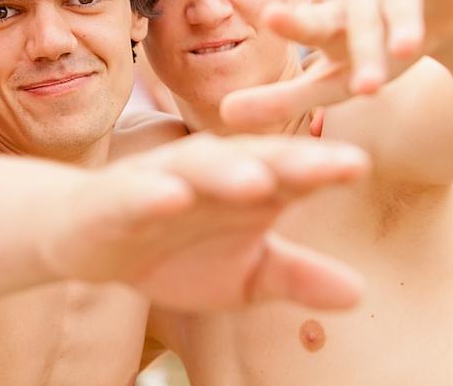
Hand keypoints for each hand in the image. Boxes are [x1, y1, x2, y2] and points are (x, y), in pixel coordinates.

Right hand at [47, 133, 368, 311]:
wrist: (92, 243)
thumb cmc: (175, 251)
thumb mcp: (243, 275)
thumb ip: (295, 276)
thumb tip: (360, 292)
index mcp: (245, 185)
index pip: (290, 172)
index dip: (323, 168)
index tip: (359, 167)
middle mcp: (207, 173)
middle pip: (254, 159)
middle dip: (293, 159)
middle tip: (334, 164)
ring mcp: (159, 180)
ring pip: (197, 168)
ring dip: (226, 171)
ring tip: (258, 182)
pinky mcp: (115, 199)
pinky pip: (134, 193)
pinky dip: (151, 193)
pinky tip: (171, 197)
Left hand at [222, 0, 452, 129]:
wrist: (437, 19)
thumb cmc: (374, 51)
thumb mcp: (334, 81)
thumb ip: (283, 99)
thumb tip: (225, 114)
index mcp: (333, 22)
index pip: (310, 25)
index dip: (292, 22)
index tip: (269, 18)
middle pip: (358, 19)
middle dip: (363, 50)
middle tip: (366, 88)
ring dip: (405, 20)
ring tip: (407, 49)